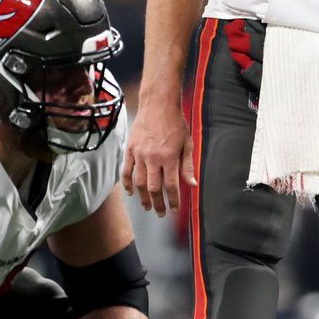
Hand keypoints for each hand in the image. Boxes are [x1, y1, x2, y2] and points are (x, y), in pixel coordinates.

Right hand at [123, 89, 195, 213]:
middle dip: (158, 204)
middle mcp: (153, 158)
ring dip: (144, 198)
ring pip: (140, 183)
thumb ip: (187, 166)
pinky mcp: (130, 149)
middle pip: (154, 188)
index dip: (173, 200)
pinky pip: (126, 171)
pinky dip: (128, 184)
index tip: (174, 210)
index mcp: (169, 157)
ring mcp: (140, 154)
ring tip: (147, 207)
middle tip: (161, 213)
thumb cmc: (175, 123)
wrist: (158, 104)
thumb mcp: (187, 143)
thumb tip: (192, 184)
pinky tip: (132, 193)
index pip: (171, 186)